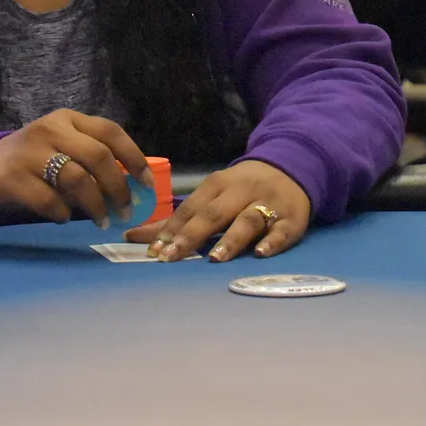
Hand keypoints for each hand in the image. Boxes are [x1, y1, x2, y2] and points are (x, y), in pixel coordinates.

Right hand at [0, 109, 149, 228]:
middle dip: (118, 187)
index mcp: (68, 119)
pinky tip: (63, 217)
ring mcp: (30, 152)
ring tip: (101, 220)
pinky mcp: (13, 178)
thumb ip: (93, 158)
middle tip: (126, 211)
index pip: (110, 132)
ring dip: (96, 204)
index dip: (134, 158)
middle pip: (98, 156)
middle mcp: (51, 129)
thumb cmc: (34, 160)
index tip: (147, 184)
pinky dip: (63, 213)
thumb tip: (135, 186)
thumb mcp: (62, 146)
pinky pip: (49, 200)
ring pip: (77, 179)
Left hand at [125, 159, 310, 261]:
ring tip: (215, 259)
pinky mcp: (292, 219)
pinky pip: (282, 231)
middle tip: (172, 256)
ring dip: (230, 239)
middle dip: (192, 234)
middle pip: (214, 213)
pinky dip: (272, 242)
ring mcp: (268, 204)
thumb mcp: (213, 194)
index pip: (191, 206)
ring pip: (247, 220)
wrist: (292, 167)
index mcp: (218, 184)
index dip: (172, 228)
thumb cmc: (242, 188)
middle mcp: (241, 191)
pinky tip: (260, 254)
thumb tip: (134, 236)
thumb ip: (179, 218)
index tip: (154, 249)